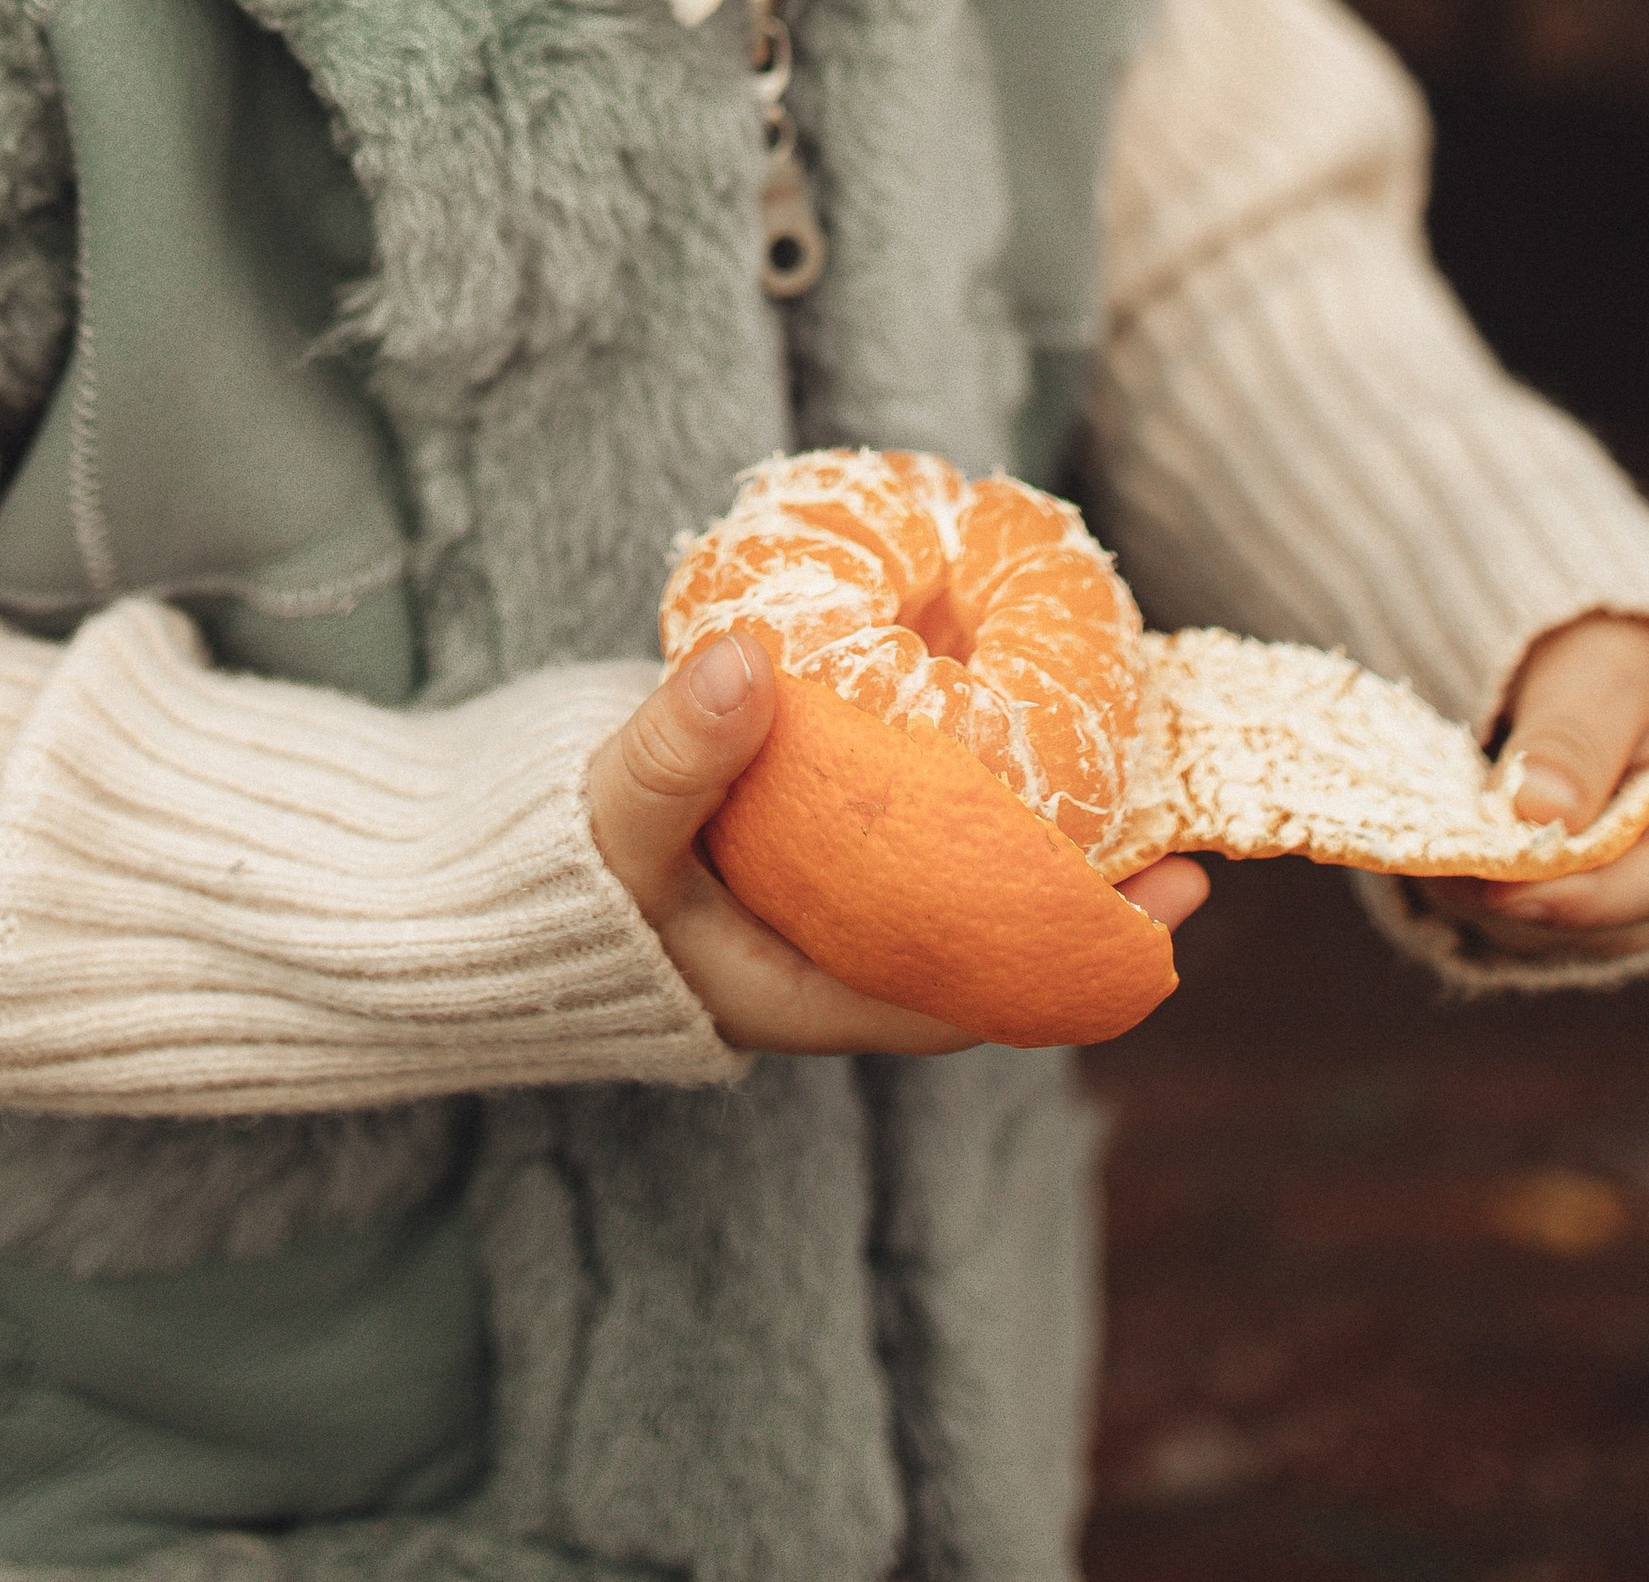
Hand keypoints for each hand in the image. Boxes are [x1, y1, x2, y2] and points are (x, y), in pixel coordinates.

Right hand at [588, 634, 1208, 1055]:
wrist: (465, 873)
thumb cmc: (540, 879)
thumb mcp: (607, 825)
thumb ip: (674, 756)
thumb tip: (750, 662)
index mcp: (807, 988)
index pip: (977, 986)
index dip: (1081, 948)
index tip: (1172, 892)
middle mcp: (828, 944)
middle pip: (984, 920)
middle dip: (1083, 875)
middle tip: (1183, 810)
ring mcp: (811, 884)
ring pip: (945, 854)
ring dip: (1025, 806)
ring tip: (1117, 738)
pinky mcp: (789, 821)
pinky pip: (893, 798)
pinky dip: (947, 754)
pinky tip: (991, 682)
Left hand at [1423, 614, 1648, 959]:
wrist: (1603, 645)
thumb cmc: (1625, 645)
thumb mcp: (1609, 667)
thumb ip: (1577, 738)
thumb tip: (1535, 811)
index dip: (1584, 894)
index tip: (1502, 890)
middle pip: (1599, 918)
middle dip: (1515, 889)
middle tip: (1427, 850)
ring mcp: (1621, 894)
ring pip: (1542, 926)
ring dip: (1477, 886)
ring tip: (1415, 830)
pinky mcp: (1561, 892)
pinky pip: (1508, 908)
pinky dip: (1464, 875)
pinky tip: (1422, 830)